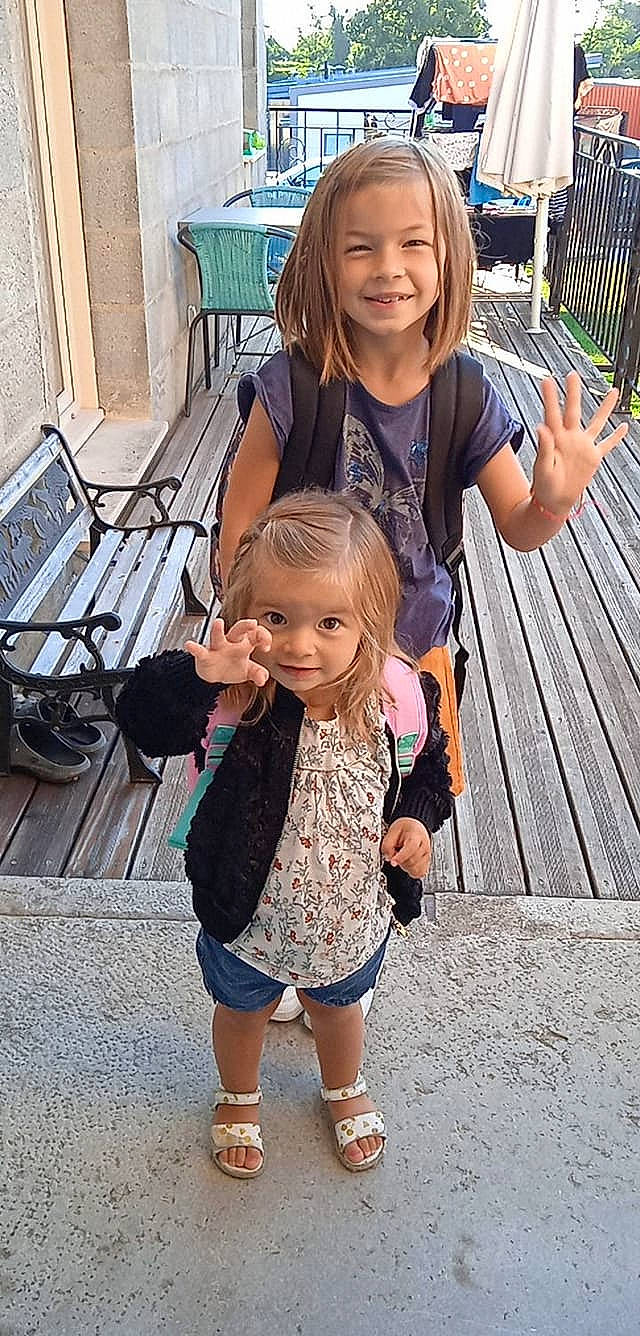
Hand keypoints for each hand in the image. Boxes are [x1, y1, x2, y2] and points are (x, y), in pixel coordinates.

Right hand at [185, 618, 271, 686]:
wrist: (214, 675)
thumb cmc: (232, 666)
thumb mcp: (248, 670)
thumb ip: (258, 673)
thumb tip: (263, 679)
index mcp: (244, 643)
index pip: (256, 635)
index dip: (264, 637)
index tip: (266, 647)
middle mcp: (231, 642)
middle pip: (239, 630)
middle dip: (246, 626)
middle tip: (253, 623)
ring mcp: (217, 648)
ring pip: (218, 636)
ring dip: (218, 630)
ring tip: (218, 622)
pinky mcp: (205, 656)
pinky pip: (199, 651)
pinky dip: (194, 648)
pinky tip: (190, 645)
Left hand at [381, 818, 431, 877]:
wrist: (414, 827)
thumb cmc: (404, 829)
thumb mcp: (391, 831)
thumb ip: (387, 845)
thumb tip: (389, 857)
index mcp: (416, 835)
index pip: (411, 848)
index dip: (401, 857)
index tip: (393, 862)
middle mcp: (424, 846)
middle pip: (412, 860)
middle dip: (400, 861)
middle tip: (395, 854)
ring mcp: (426, 855)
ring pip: (416, 869)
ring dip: (406, 866)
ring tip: (402, 857)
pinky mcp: (426, 863)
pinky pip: (420, 873)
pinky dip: (411, 871)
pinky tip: (407, 863)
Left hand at [532, 372, 627, 516]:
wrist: (554, 501)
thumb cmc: (544, 486)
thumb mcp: (542, 467)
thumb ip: (543, 447)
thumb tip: (540, 427)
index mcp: (556, 439)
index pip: (553, 413)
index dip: (551, 397)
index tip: (547, 380)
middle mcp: (570, 438)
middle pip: (574, 410)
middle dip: (574, 392)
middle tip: (573, 375)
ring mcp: (583, 446)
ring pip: (597, 422)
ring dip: (604, 408)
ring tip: (612, 392)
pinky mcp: (593, 458)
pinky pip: (607, 444)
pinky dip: (616, 437)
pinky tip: (624, 427)